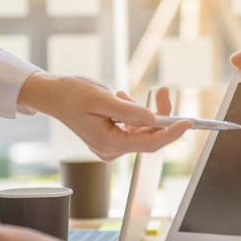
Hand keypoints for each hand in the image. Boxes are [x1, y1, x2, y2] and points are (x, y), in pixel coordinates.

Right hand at [17, 72, 190, 160]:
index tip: (187, 122)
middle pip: (149, 136)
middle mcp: (111, 149)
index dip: (171, 132)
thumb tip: (153, 117)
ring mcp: (111, 145)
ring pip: (142, 130)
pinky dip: (133, 113)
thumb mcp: (101, 99)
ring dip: (143, 111)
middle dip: (160, 115)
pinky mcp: (111, 138)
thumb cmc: (72, 95)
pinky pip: (133, 127)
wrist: (53, 95)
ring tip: (124, 93)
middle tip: (162, 91)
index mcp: (108, 143)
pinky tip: (120, 98)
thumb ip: (128, 111)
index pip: (149, 143)